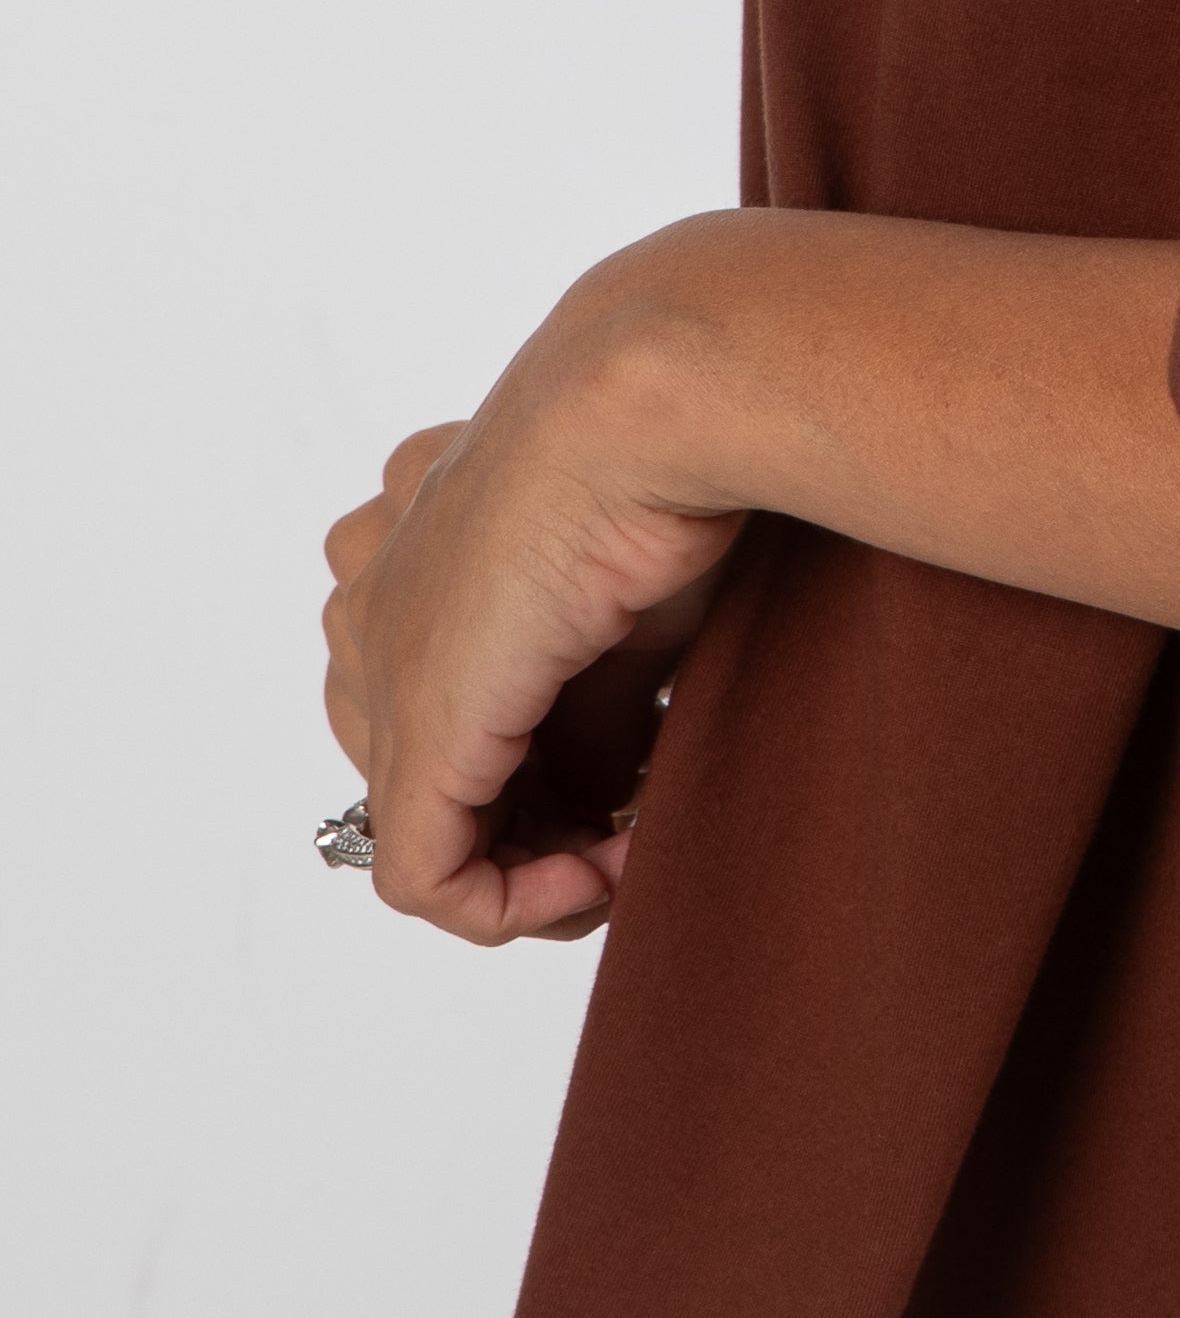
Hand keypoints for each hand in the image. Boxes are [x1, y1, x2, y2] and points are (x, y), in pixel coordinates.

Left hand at [321, 267, 752, 943]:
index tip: (634, 779)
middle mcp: (370, 586)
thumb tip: (604, 805)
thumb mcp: (629, 611)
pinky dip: (516, 905)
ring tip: (628, 851)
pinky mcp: (414, 732)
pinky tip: (598, 871)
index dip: (538, 762)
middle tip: (629, 825)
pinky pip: (427, 877)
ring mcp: (377, 658)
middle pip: (426, 759)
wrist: (652, 412)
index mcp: (412, 529)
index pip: (443, 685)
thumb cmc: (670, 471)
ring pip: (423, 824)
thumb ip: (592, 714)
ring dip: (534, 869)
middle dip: (532, 821)